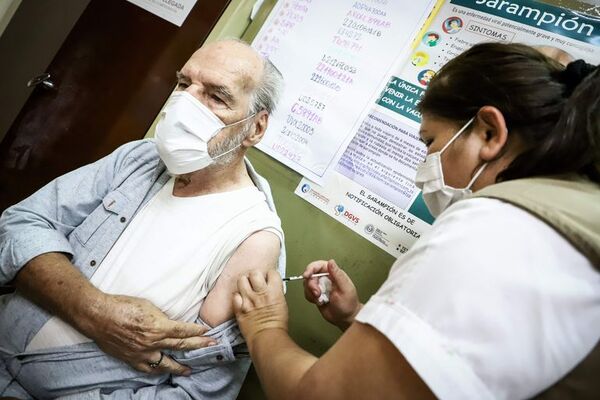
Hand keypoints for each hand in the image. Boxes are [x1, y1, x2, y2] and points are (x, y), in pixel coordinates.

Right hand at [81, 294, 215, 374]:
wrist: (98, 315)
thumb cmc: (122, 305)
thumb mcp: (148, 306)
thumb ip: (161, 318)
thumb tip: (170, 324)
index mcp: (158, 326)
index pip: (183, 330)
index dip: (197, 332)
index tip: (207, 332)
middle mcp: (152, 342)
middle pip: (181, 345)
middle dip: (198, 346)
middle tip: (212, 346)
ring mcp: (142, 353)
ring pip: (166, 362)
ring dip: (180, 366)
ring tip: (190, 369)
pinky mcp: (131, 359)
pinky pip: (148, 369)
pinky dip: (157, 370)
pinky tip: (164, 371)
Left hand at [233, 269, 287, 349]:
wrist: (267, 338)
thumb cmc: (277, 325)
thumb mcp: (282, 304)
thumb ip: (276, 292)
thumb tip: (272, 288)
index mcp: (274, 291)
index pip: (272, 272)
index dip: (270, 275)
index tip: (268, 279)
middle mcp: (260, 293)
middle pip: (254, 273)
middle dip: (255, 276)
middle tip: (255, 282)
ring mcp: (248, 300)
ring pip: (241, 280)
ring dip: (244, 282)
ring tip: (247, 288)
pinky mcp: (239, 308)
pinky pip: (234, 295)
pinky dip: (237, 296)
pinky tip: (242, 300)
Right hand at [303, 259, 361, 330]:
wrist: (345, 318)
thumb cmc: (348, 304)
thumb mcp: (344, 289)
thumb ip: (338, 275)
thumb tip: (331, 262)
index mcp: (333, 273)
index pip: (318, 266)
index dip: (310, 269)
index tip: (307, 275)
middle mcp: (325, 278)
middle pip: (310, 276)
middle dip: (311, 285)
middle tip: (317, 293)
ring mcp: (320, 286)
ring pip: (307, 285)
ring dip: (311, 293)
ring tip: (320, 299)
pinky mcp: (316, 294)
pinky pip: (307, 293)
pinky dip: (311, 298)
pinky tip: (320, 302)